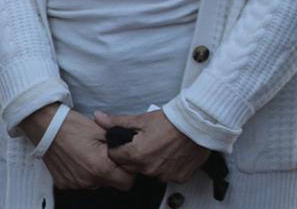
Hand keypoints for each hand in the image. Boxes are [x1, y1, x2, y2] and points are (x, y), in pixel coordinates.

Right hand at [20, 106, 134, 191]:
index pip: (126, 182)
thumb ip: (118, 142)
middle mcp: (88, 180)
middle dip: (113, 170)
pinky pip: (81, 182)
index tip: (123, 160)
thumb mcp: (100, 129)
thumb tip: (129, 148)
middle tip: (107, 153)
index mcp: (100, 167)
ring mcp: (75, 184)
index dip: (129, 171)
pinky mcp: (64, 183)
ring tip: (90, 152)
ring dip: (97, 171)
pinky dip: (83, 172)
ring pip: (96, 183)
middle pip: (111, 183)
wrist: (46, 126)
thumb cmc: (72, 125)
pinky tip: (78, 157)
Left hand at [94, 109, 210, 183]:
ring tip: (159, 144)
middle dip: (134, 154)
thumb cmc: (171, 120)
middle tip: (145, 140)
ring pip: (149, 171)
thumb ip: (117, 122)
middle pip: (132, 166)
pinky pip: (166, 174)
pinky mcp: (178, 177)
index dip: (119, 148)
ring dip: (150, 161)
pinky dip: (166, 165)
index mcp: (137, 155)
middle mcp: (149, 169)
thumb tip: (99, 118)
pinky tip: (170, 152)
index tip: (126, 141)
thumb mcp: (141, 118)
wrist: (196, 123)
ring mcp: (164, 175)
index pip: (116, 157)